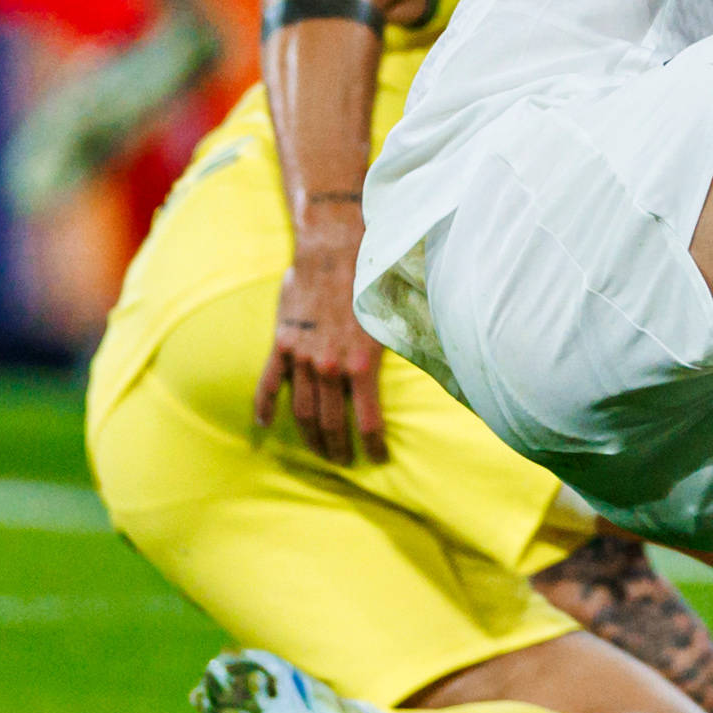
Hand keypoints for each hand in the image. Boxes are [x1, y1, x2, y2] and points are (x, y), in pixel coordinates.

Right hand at [254, 208, 387, 465]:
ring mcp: (302, 357)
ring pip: (301, 411)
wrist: (333, 248)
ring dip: (310, 437)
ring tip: (319, 454)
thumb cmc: (374, 279)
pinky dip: (264, 407)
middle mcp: (329, 367)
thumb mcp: (400, 316)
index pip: (367, 421)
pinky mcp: (282, 344)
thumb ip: (411, 345)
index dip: (373, 446)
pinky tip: (264, 425)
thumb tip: (448, 364)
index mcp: (362, 364)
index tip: (378, 458)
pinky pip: (267, 383)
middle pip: (330, 424)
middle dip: (339, 449)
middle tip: (345, 463)